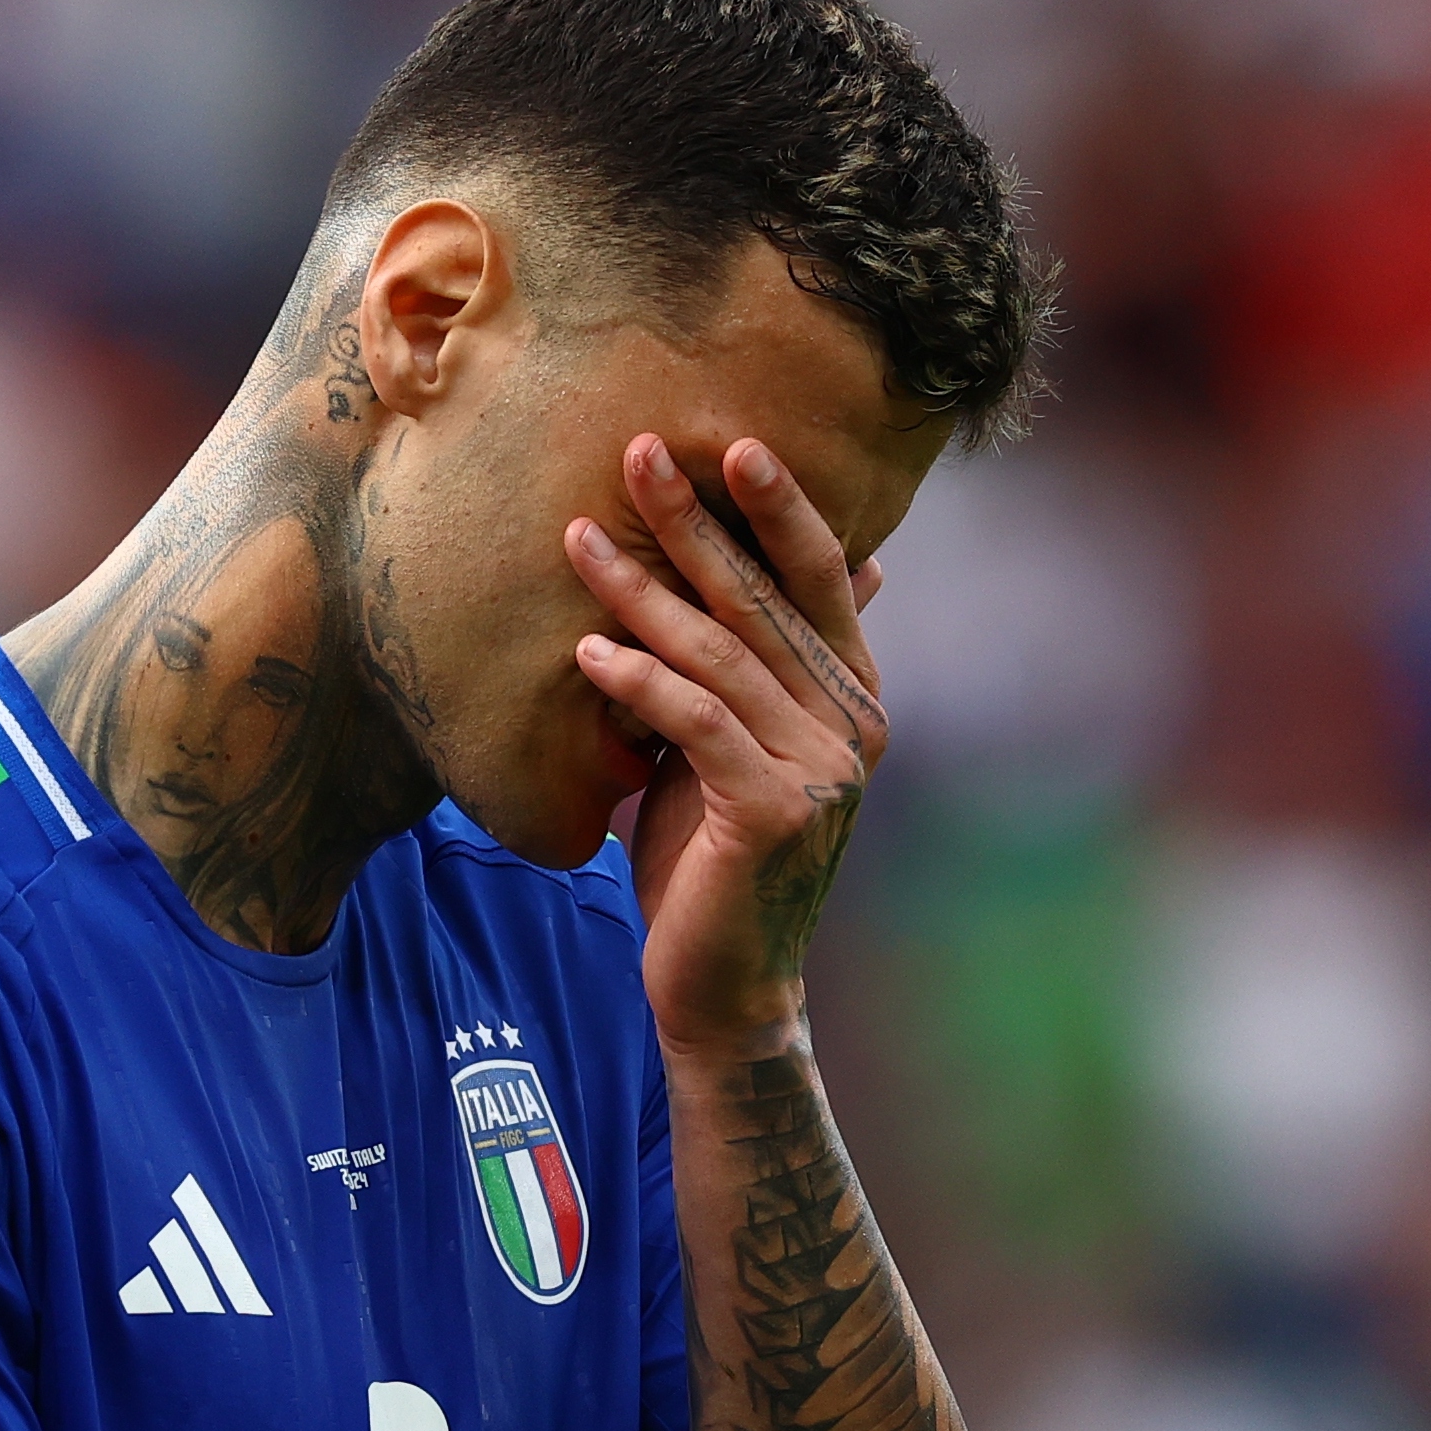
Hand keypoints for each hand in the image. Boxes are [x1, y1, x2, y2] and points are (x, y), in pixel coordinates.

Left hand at [566, 432, 891, 1059]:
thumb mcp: (738, 746)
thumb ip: (759, 665)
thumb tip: (810, 577)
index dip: (782, 508)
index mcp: (852, 696)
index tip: (730, 441)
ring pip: (720, 655)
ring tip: (577, 539)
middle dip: (696, 522)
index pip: (824, 577)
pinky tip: (589, 651)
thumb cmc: (714, 859)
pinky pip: (697, 724)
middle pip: (764, 600)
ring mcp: (822, 770)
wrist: (725, 988)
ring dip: (640, 591)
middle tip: (637, 452)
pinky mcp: (775, 812)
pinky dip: (641, 683)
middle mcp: (853, 724)